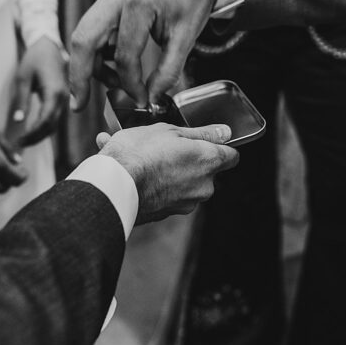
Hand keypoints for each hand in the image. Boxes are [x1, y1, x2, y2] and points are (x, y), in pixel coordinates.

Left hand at [8, 37, 68, 146]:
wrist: (48, 45)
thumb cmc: (34, 58)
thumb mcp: (22, 78)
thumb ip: (21, 100)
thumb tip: (18, 121)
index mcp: (54, 92)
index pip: (45, 120)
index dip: (33, 134)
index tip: (19, 140)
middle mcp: (63, 97)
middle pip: (52, 125)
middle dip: (36, 137)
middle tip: (19, 144)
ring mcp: (65, 98)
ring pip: (55, 123)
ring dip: (41, 133)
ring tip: (24, 140)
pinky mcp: (62, 97)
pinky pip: (55, 116)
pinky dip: (45, 126)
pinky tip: (32, 129)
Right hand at [69, 0, 217, 110]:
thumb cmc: (192, 1)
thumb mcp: (186, 37)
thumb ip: (168, 71)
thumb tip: (150, 99)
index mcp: (138, 4)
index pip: (124, 55)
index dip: (130, 84)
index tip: (140, 100)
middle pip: (84, 41)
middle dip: (79, 76)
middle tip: (78, 105)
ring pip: (84, 36)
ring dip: (90, 65)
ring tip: (114, 83)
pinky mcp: (107, 1)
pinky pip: (93, 30)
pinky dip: (97, 52)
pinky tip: (115, 66)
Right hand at [94, 123, 238, 223]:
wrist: (113, 186)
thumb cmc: (139, 154)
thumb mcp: (171, 131)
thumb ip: (202, 133)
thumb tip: (225, 133)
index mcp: (209, 162)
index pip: (231, 155)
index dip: (220, 146)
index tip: (206, 140)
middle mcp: (203, 187)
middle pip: (204, 170)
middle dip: (187, 159)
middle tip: (163, 145)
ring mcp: (185, 203)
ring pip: (181, 182)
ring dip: (165, 169)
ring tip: (137, 155)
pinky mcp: (166, 214)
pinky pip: (163, 193)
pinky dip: (152, 182)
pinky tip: (130, 169)